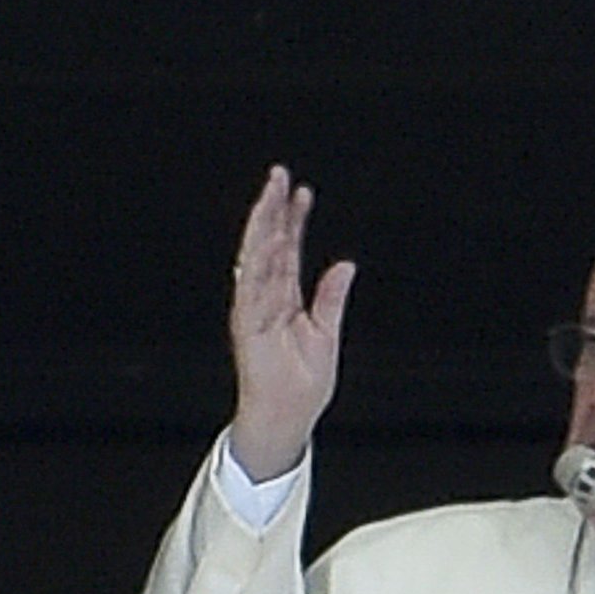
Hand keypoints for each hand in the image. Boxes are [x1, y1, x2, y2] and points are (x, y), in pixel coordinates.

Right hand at [226, 165, 356, 481]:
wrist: (287, 418)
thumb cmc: (303, 383)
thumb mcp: (327, 334)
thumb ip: (332, 298)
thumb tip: (346, 265)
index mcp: (285, 299)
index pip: (288, 250)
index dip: (295, 220)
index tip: (302, 191)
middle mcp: (266, 299)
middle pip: (269, 245)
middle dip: (273, 209)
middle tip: (279, 175)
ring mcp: (254, 310)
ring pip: (257, 258)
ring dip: (263, 226)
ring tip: (270, 195)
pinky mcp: (248, 326)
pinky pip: (250, 288)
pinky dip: (256, 262)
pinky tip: (261, 237)